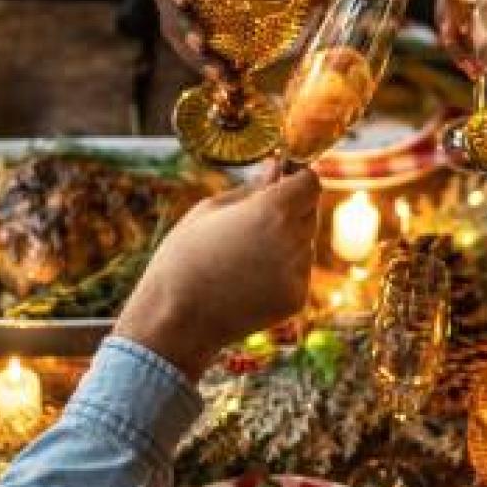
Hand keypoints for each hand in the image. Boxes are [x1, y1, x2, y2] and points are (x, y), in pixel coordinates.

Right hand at [114, 168, 320, 378]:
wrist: (176, 319)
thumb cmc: (184, 256)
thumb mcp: (210, 210)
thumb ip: (252, 187)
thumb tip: (276, 168)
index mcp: (272, 210)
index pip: (310, 183)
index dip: (298, 178)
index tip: (284, 180)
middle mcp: (292, 240)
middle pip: (310, 212)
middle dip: (291, 209)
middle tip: (255, 220)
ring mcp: (297, 273)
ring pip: (305, 243)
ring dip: (287, 240)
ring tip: (244, 255)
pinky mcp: (296, 299)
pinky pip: (298, 272)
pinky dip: (282, 270)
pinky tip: (249, 278)